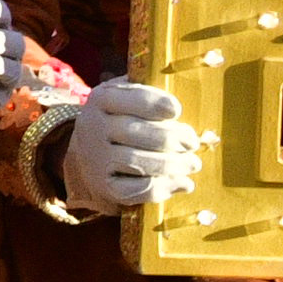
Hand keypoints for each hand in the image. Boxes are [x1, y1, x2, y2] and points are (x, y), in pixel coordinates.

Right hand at [60, 77, 197, 214]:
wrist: (89, 153)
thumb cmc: (120, 119)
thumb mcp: (127, 97)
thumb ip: (149, 92)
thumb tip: (180, 101)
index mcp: (101, 98)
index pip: (133, 99)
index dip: (159, 104)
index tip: (177, 111)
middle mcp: (92, 127)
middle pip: (137, 132)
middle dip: (173, 138)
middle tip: (193, 143)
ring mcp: (96, 159)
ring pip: (138, 162)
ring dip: (174, 164)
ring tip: (193, 163)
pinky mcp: (105, 186)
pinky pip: (137, 189)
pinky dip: (165, 187)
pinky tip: (184, 183)